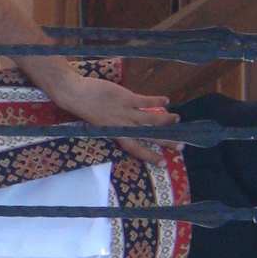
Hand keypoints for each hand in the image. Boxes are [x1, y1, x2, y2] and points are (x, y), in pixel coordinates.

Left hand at [42, 74, 178, 162]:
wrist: (76, 95)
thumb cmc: (85, 109)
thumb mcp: (100, 124)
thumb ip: (115, 126)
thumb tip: (128, 126)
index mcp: (116, 134)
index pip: (136, 149)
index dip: (150, 156)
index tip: (163, 162)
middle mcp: (123, 126)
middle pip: (148, 137)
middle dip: (165, 141)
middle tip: (181, 146)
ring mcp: (126, 112)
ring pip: (150, 119)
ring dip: (165, 121)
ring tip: (177, 121)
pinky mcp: (126, 98)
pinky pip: (145, 101)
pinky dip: (156, 101)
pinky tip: (166, 101)